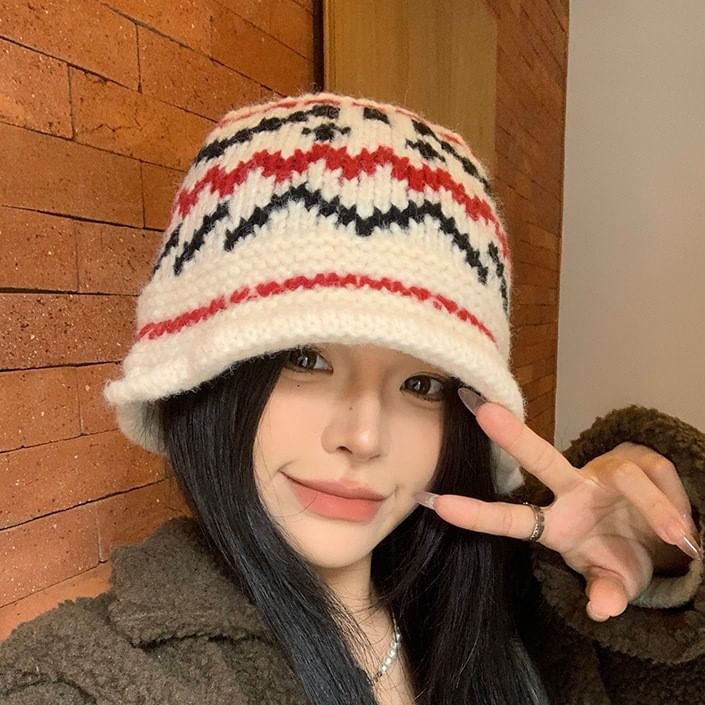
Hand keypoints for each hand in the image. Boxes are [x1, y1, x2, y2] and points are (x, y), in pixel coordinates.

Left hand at [416, 398, 701, 621]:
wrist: (660, 535)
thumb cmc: (620, 556)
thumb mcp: (614, 580)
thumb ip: (606, 592)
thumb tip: (601, 610)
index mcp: (555, 523)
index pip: (511, 518)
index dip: (475, 513)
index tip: (434, 503)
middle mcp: (573, 491)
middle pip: (542, 459)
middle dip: (513, 437)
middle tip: (482, 412)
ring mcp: (605, 475)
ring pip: (627, 478)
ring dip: (656, 510)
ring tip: (680, 539)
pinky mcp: (641, 465)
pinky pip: (660, 483)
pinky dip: (674, 510)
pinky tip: (687, 533)